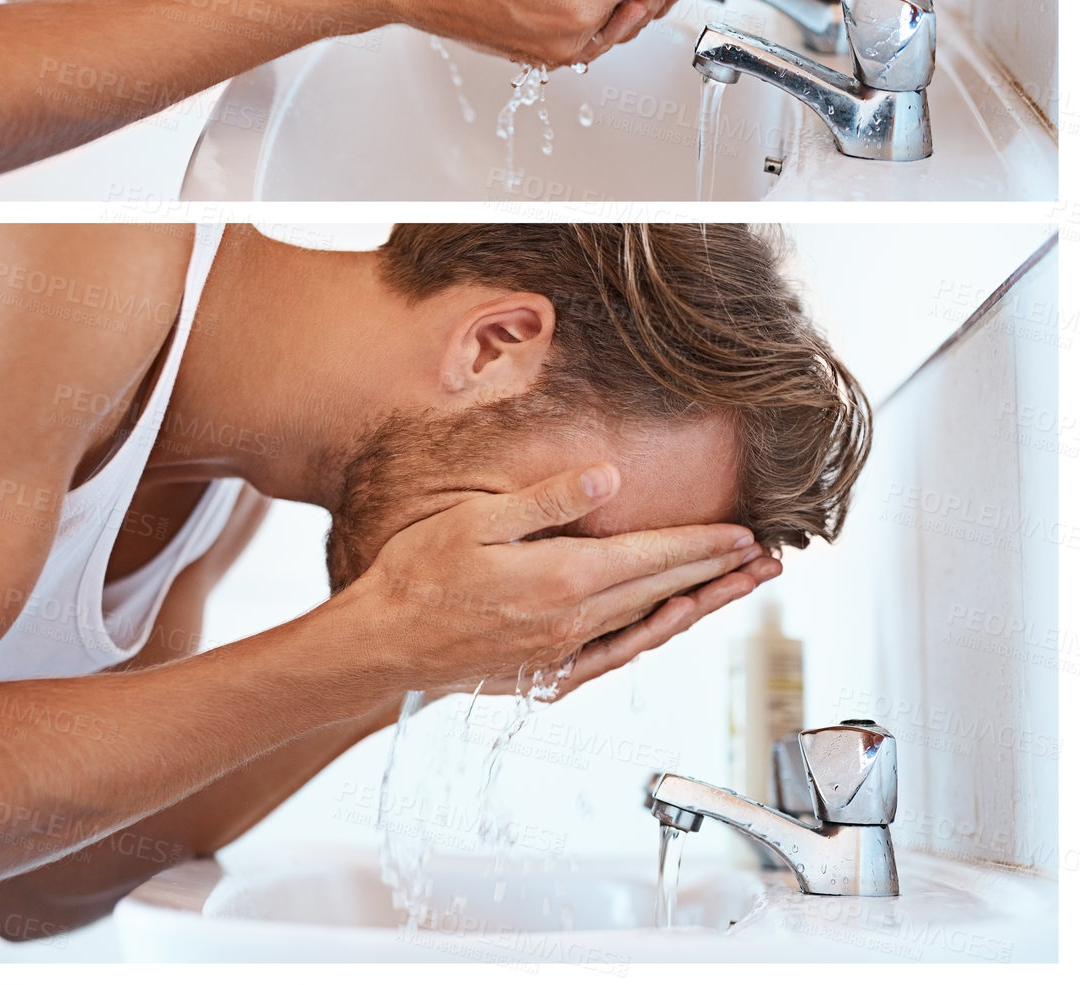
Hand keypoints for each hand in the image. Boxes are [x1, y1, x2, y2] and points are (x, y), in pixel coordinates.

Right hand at [337, 463, 765, 693]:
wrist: (383, 646)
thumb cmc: (420, 574)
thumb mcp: (479, 520)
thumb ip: (548, 501)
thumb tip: (608, 477)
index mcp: (564, 579)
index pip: (654, 557)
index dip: (705, 544)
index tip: (747, 533)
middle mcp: (575, 622)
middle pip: (666, 593)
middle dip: (721, 574)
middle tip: (768, 561)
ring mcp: (564, 654)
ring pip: (650, 626)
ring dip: (700, 605)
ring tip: (737, 590)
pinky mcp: (547, 673)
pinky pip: (618, 656)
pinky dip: (653, 638)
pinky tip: (668, 627)